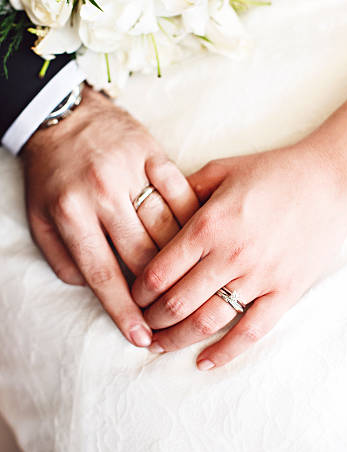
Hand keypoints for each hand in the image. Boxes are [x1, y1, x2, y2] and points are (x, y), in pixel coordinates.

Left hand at [22, 85, 198, 347]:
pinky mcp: (154, 152)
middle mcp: (103, 193)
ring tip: (193, 287)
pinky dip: (192, 218)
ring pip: (165, 226)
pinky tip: (202, 240)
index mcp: (70, 212)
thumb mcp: (39, 217)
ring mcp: (131, 171)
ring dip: (181, 261)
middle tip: (171, 316)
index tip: (141, 337)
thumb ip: (62, 258)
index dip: (123, 309)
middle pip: (140, 254)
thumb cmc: (51, 171)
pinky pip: (181, 192)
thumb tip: (92, 287)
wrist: (64, 113)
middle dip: (158, 293)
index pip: (102, 272)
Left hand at [132, 141, 346, 368]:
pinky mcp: (285, 292)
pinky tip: (204, 362)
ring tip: (160, 345)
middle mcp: (229, 255)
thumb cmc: (273, 171)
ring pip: (207, 322)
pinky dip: (225, 353)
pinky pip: (251, 333)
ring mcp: (259, 277)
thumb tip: (153, 204)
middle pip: (176, 303)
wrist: (329, 180)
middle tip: (142, 324)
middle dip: (152, 320)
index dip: (138, 291)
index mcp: (208, 224)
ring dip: (177, 340)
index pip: (158, 272)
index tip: (132, 297)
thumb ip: (185, 188)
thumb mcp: (222, 169)